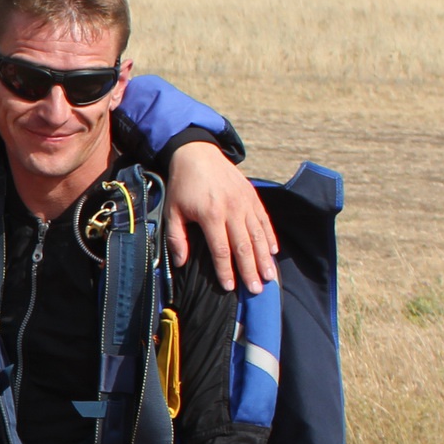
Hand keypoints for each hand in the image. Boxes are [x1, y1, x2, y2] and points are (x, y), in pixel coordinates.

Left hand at [163, 142, 278, 293]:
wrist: (198, 154)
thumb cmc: (183, 186)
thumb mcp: (172, 211)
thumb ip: (177, 238)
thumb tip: (181, 263)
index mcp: (211, 215)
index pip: (221, 250)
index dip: (226, 270)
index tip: (230, 288)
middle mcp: (232, 210)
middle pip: (244, 246)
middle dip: (250, 270)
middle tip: (257, 290)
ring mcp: (245, 203)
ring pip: (258, 235)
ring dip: (264, 258)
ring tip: (269, 276)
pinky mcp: (253, 197)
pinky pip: (264, 220)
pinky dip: (269, 236)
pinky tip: (272, 251)